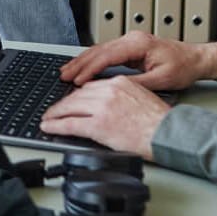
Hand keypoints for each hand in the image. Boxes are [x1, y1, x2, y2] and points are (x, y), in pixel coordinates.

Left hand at [41, 75, 169, 158]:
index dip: (77, 95)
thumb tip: (109, 104)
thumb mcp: (140, 97)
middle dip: (64, 104)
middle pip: (78, 95)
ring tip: (48, 118)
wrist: (168, 133)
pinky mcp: (99, 125)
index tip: (70, 100)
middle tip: (54, 110)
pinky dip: (56, 125)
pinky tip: (49, 127)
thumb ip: (122, 96)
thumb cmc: (160, 121)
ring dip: (56, 113)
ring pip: (70, 107)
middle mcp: (109, 91)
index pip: (91, 86)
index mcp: (120, 82)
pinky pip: (71, 123)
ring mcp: (103, 107)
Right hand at [59, 30, 216, 90]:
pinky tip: (84, 67)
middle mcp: (131, 39)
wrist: (196, 59)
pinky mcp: (131, 47)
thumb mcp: (161, 79)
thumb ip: (136, 83)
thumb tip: (114, 88)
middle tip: (63, 75)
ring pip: (100, 50)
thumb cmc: (183, 67)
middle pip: (98, 50)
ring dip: (83, 61)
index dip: (89, 69)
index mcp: (137, 44)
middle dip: (79, 63)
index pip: (106, 56)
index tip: (77, 80)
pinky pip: (107, 52)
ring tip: (68, 71)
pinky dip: (93, 60)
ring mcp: (130, 41)